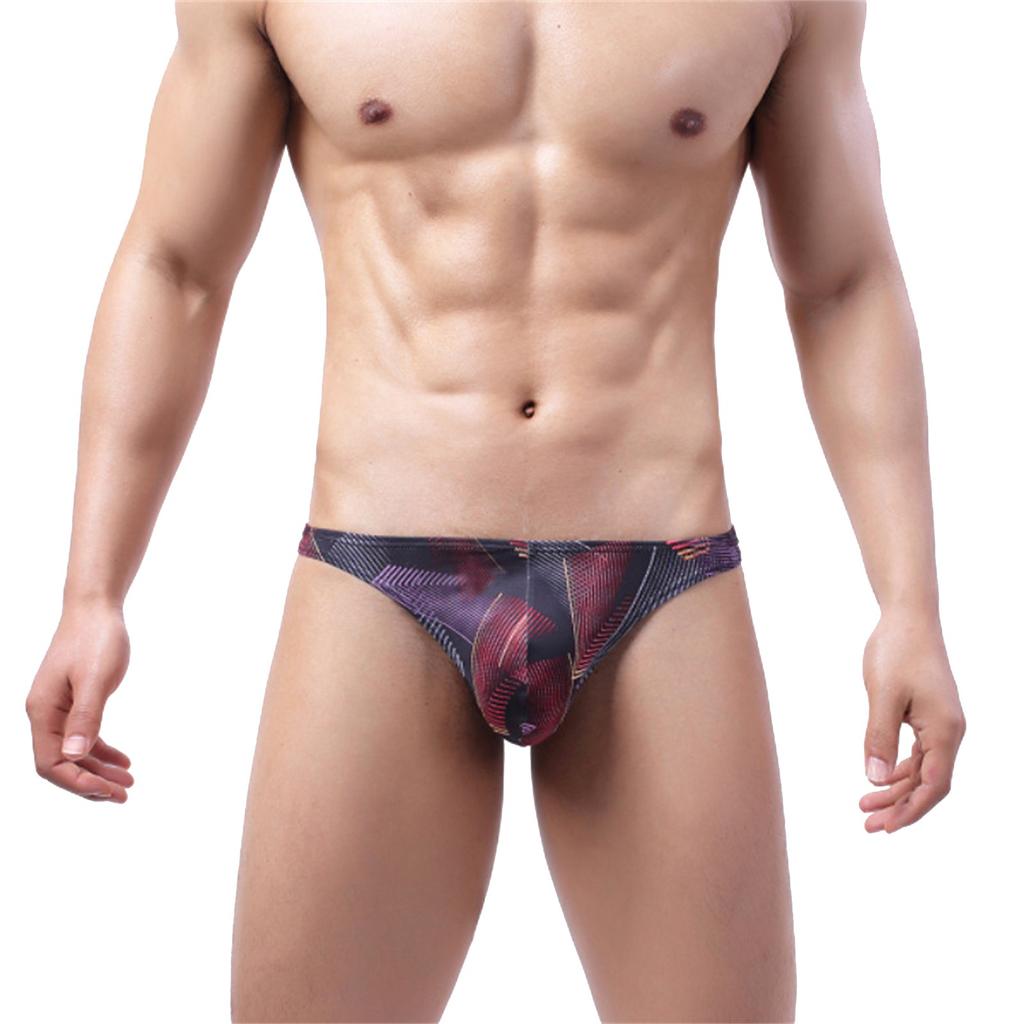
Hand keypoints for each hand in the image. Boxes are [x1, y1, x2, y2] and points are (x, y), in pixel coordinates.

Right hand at [25, 602, 133, 801]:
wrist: (96, 608)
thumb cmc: (96, 638)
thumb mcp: (96, 678)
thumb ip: (86, 716)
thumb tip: (74, 755)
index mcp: (43, 711)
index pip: (50, 763)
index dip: (77, 783)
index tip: (109, 791)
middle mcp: (45, 714)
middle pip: (62, 763)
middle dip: (91, 783)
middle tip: (125, 794)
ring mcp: (59, 708)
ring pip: (74, 753)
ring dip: (99, 770)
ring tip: (129, 781)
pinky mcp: (74, 702)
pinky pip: (84, 736)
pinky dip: (102, 751)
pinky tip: (123, 760)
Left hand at [858, 609, 964, 832]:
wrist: (908, 618)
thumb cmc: (897, 650)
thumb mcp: (882, 695)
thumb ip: (878, 737)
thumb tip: (874, 779)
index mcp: (945, 729)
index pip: (934, 784)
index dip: (911, 809)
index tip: (887, 827)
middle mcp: (949, 731)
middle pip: (929, 783)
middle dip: (900, 806)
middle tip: (867, 824)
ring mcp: (941, 724)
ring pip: (922, 769)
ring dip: (896, 789)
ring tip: (865, 806)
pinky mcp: (929, 716)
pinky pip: (918, 753)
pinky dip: (899, 768)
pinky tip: (879, 778)